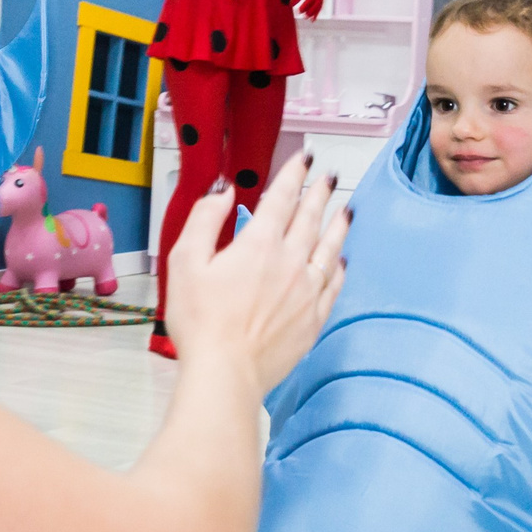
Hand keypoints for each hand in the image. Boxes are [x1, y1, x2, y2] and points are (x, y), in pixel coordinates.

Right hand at [162, 150, 349, 391]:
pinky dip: (339, 267)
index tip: (304, 159)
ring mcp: (306, 292)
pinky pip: (333, 285)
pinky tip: (341, 261)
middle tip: (330, 178)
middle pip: (310, 219)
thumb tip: (223, 192)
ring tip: (346, 211)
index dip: (294, 174)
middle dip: (320, 194)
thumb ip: (205, 219)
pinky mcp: (313, 319)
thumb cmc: (201, 322)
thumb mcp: (185, 261)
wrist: (226, 372)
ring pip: (329, 248)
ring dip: (338, 226)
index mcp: (259, 245)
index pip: (282, 198)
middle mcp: (290, 263)